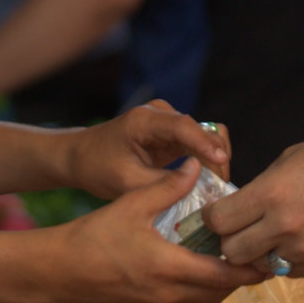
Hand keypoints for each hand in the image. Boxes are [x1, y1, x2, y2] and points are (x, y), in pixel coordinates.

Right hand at [54, 165, 261, 302]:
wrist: (57, 270)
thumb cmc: (93, 235)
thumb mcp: (132, 204)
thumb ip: (168, 187)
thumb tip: (196, 166)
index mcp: (169, 268)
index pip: (223, 277)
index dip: (248, 272)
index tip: (264, 262)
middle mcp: (166, 296)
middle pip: (217, 295)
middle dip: (235, 281)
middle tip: (248, 262)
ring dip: (214, 291)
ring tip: (221, 269)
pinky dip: (190, 297)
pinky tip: (184, 277)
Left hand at [62, 101, 228, 199]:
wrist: (81, 156)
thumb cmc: (97, 167)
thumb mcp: (126, 181)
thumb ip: (161, 183)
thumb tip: (198, 186)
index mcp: (144, 120)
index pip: (183, 126)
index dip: (205, 143)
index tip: (222, 161)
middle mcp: (161, 115)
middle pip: (202, 129)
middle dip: (216, 156)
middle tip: (222, 187)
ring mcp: (169, 123)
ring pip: (205, 137)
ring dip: (214, 161)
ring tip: (219, 188)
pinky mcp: (173, 135)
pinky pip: (199, 146)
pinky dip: (207, 163)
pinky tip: (211, 184)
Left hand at [201, 133, 303, 273]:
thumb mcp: (290, 159)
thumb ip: (261, 187)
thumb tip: (240, 206)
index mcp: (271, 194)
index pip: (219, 221)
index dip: (211, 218)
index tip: (215, 214)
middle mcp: (284, 226)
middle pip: (231, 252)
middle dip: (229, 241)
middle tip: (238, 230)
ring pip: (258, 266)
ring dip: (257, 253)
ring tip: (269, 236)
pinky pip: (287, 271)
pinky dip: (284, 260)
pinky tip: (294, 241)